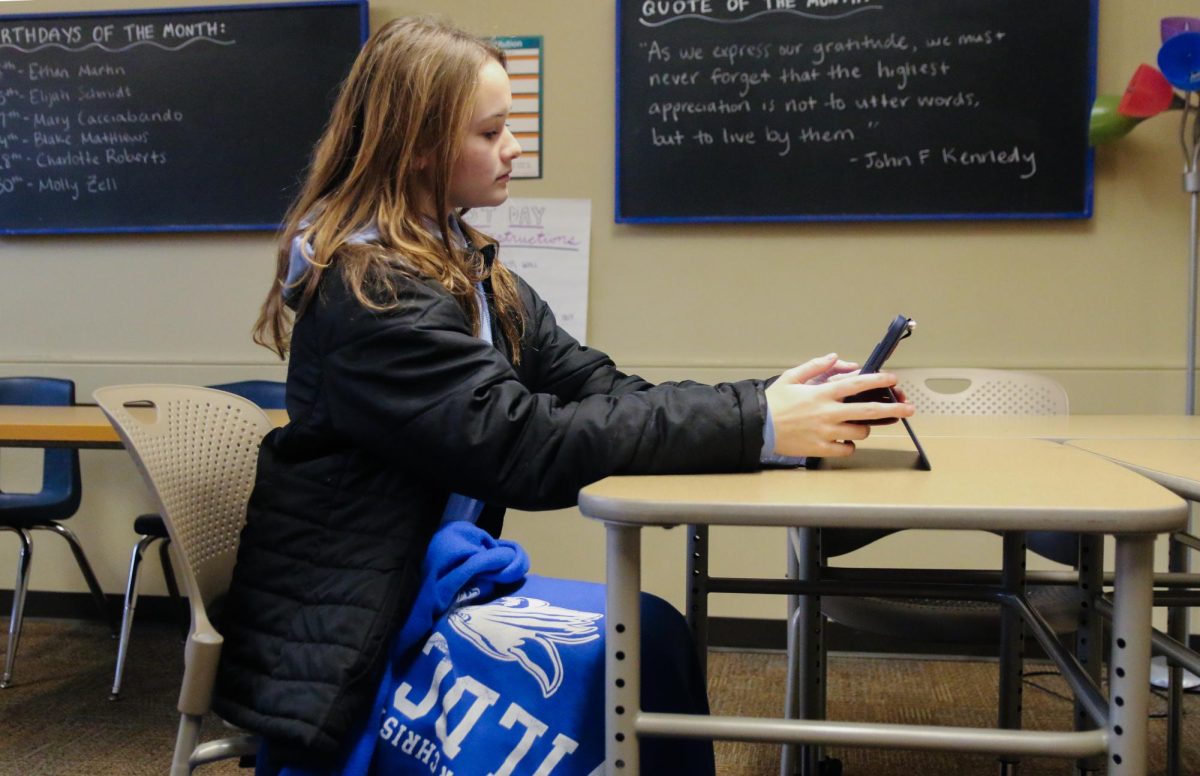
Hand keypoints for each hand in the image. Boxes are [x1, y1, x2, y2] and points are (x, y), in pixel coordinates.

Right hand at [765, 353, 914, 457]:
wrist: (757, 427)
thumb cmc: (773, 403)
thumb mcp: (791, 377)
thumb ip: (815, 366)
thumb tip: (835, 357)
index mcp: (822, 393)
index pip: (857, 384)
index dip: (878, 381)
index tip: (893, 380)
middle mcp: (828, 413)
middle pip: (869, 411)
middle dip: (893, 408)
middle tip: (909, 408)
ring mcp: (826, 432)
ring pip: (860, 432)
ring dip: (863, 427)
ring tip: (858, 425)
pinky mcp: (821, 449)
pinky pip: (846, 449)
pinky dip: (849, 445)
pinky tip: (843, 440)